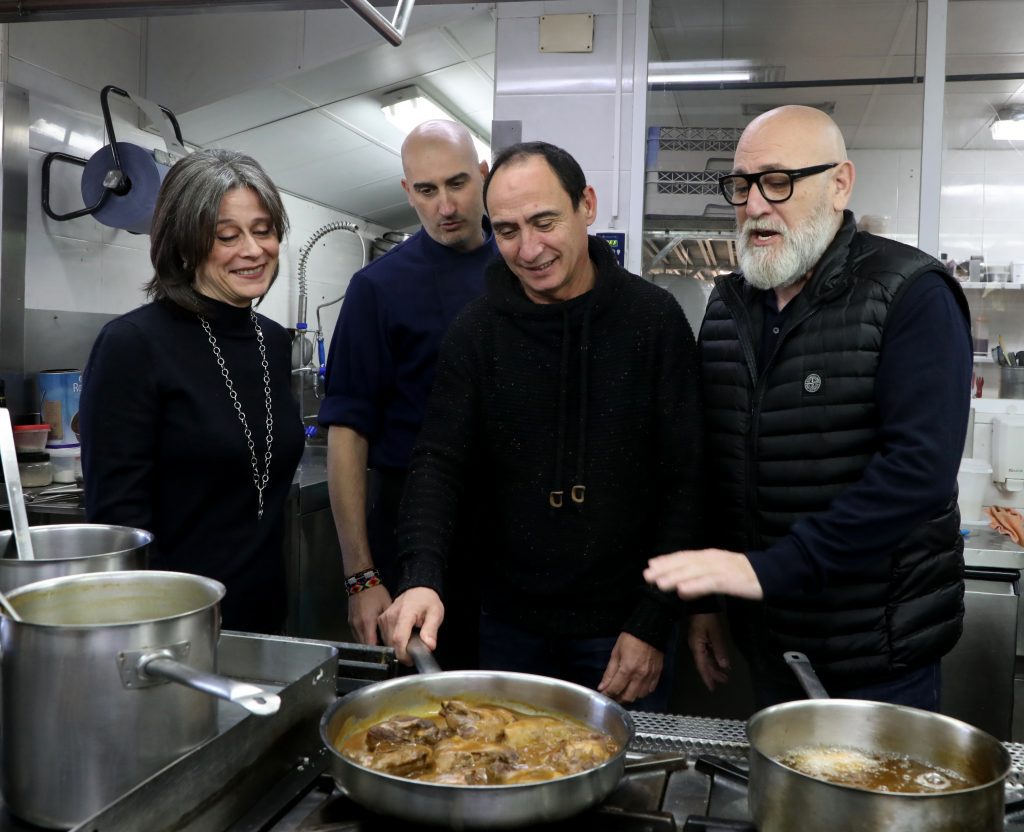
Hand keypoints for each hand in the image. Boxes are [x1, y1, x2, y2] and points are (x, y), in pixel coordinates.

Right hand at [347, 584, 392, 645]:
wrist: (361, 581)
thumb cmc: (376, 592)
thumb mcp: (386, 606)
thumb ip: (388, 621)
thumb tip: (394, 633)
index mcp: (367, 623)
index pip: (371, 645)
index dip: (379, 650)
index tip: (387, 650)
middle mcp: (357, 626)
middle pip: (365, 645)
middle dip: (374, 648)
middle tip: (385, 646)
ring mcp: (352, 624)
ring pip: (360, 641)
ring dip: (369, 642)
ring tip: (379, 640)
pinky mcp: (350, 621)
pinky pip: (357, 634)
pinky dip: (364, 636)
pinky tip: (372, 633)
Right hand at [378, 587, 444, 664]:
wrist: (418, 589)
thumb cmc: (427, 601)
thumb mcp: (436, 613)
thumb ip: (431, 630)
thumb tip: (429, 646)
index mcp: (405, 613)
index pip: (399, 639)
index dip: (404, 654)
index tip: (411, 660)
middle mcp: (391, 616)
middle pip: (392, 643)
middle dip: (403, 652)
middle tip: (415, 650)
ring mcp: (384, 618)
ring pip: (387, 642)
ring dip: (398, 647)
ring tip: (410, 642)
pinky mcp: (381, 621)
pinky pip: (384, 638)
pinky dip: (393, 642)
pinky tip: (403, 638)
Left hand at [597, 632, 663, 703]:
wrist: (649, 631)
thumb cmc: (630, 639)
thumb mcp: (616, 653)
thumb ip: (609, 672)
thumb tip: (602, 687)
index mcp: (627, 669)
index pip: (615, 689)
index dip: (607, 694)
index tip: (603, 695)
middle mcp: (639, 676)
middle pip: (628, 697)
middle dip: (618, 699)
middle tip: (613, 695)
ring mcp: (650, 677)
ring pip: (639, 696)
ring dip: (631, 696)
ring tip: (625, 691)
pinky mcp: (657, 675)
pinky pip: (650, 690)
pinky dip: (642, 692)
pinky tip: (637, 687)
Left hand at [644, 549, 763, 600]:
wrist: (769, 572)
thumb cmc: (742, 574)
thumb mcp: (719, 573)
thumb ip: (700, 578)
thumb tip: (680, 587)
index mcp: (709, 556)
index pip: (684, 556)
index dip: (666, 560)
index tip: (650, 565)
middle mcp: (711, 559)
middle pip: (684, 563)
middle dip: (665, 569)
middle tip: (647, 575)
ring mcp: (720, 568)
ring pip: (693, 572)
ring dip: (675, 577)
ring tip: (659, 584)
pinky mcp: (728, 580)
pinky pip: (708, 583)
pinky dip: (694, 586)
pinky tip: (682, 591)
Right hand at [688, 613, 729, 691]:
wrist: (699, 602)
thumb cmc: (707, 616)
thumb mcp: (715, 632)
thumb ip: (719, 649)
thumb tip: (723, 665)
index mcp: (697, 646)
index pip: (702, 666)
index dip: (707, 677)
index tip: (712, 688)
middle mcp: (695, 646)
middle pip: (703, 664)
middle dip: (713, 673)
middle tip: (724, 681)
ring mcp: (697, 641)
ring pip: (705, 658)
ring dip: (714, 666)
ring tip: (724, 674)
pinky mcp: (700, 637)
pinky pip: (706, 651)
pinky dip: (713, 657)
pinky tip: (719, 660)